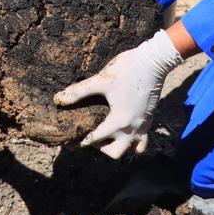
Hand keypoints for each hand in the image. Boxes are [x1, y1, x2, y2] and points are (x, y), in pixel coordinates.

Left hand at [53, 30, 183, 158]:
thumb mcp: (100, 80)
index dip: (83, 141)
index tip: (73, 142)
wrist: (154, 61)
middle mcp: (133, 128)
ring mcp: (144, 125)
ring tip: (110, 137)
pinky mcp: (150, 118)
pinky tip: (125, 129)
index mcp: (119, 121)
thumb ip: (79, 91)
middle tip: (92, 139)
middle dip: (102, 149)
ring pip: (133, 149)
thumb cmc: (127, 70)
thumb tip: (59, 99)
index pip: (97, 138)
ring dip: (121, 147)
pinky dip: (135, 141)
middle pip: (116, 153)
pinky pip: (143, 139)